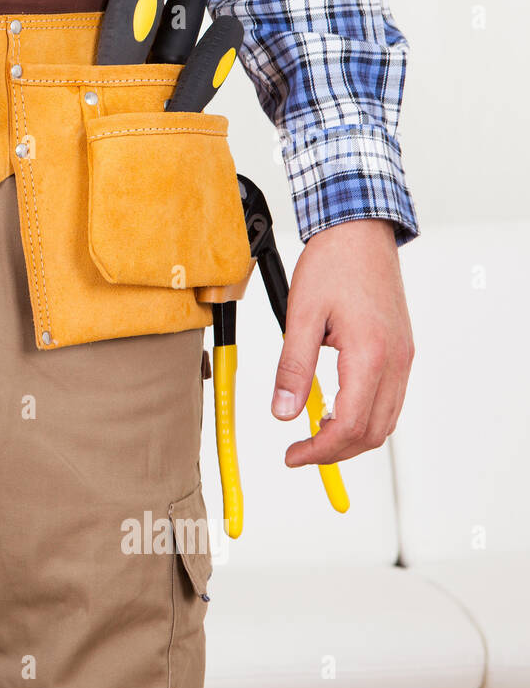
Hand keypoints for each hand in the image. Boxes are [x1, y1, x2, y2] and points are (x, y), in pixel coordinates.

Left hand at [272, 219, 412, 466]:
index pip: (349, 425)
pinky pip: (389, 400)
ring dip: (351, 438)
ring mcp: (403, 357)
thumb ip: (292, 367)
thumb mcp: (300, 316)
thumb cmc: (332, 264)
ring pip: (385, 421)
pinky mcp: (401, 351)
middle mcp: (395, 361)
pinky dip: (364, 417)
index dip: (319, 449)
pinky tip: (334, 411)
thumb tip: (282, 412)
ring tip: (313, 435)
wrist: (360, 232)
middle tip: (299, 453)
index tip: (292, 455)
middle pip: (372, 432)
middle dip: (334, 452)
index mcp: (370, 354)